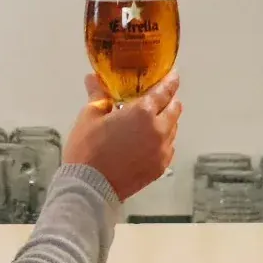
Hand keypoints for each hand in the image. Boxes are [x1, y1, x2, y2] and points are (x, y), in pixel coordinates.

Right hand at [63, 73, 180, 201]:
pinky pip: (168, 147)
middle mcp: (159, 130)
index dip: (170, 81)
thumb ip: (98, 94)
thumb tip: (92, 77)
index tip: (174, 74)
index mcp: (143, 112)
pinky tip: (150, 140)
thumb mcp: (90, 116)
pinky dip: (163, 139)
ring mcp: (162, 151)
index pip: (164, 91)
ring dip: (166, 120)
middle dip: (170, 100)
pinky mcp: (160, 167)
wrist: (90, 187)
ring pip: (173, 129)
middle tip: (161, 96)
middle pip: (174, 109)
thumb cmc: (88, 147)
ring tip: (153, 119)